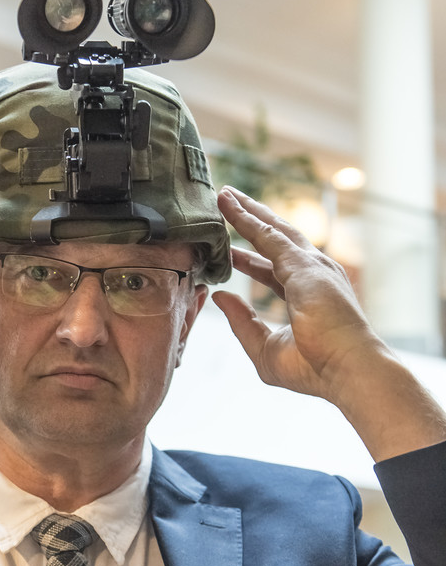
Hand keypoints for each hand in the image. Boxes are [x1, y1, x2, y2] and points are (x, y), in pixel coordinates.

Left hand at [213, 187, 445, 459]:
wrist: (346, 370)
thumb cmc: (314, 368)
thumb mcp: (264, 348)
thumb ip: (241, 322)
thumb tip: (219, 296)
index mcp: (305, 296)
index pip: (273, 270)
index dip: (250, 260)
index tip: (229, 252)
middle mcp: (312, 275)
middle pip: (275, 241)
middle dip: (251, 223)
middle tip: (226, 205)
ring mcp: (312, 267)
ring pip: (273, 230)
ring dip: (248, 211)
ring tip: (224, 195)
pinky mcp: (305, 264)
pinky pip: (268, 235)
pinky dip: (247, 219)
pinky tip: (230, 206)